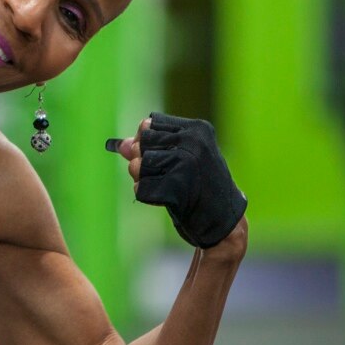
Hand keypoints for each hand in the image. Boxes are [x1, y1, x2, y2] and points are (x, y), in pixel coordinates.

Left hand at [107, 112, 246, 248]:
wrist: (224, 221)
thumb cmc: (200, 188)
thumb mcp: (180, 160)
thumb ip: (151, 150)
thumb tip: (121, 145)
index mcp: (196, 129)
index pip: (149, 124)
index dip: (143, 141)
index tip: (155, 154)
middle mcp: (192, 142)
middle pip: (142, 143)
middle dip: (141, 160)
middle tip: (161, 174)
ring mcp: (186, 163)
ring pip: (139, 165)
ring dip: (143, 179)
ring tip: (163, 185)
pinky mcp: (177, 186)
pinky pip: (142, 188)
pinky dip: (146, 195)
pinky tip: (164, 199)